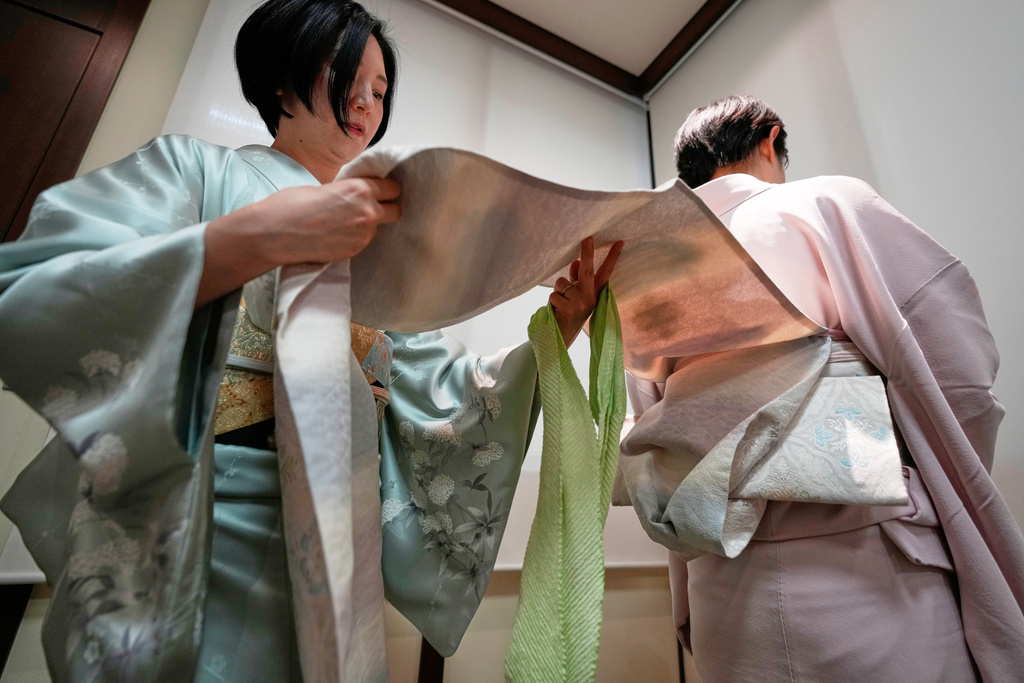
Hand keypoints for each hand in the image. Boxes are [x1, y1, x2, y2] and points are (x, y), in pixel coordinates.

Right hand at [196, 177, 400, 306]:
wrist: (274, 234)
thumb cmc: (291, 204)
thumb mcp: (325, 187)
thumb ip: (349, 191)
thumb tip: (357, 195)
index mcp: (360, 190)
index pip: (393, 189)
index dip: (386, 190)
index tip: (380, 191)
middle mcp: (367, 213)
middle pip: (396, 210)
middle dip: (387, 207)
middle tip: (372, 207)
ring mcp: (363, 235)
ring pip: (379, 227)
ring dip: (369, 224)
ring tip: (345, 222)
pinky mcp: (354, 251)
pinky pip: (364, 241)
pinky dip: (356, 237)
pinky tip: (337, 233)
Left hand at [550, 237, 622, 346]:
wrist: (564, 334)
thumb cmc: (569, 309)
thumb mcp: (576, 294)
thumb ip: (576, 279)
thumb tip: (575, 262)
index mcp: (594, 292)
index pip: (606, 272)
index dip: (613, 257)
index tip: (620, 242)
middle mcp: (590, 297)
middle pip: (587, 271)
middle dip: (587, 254)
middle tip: (587, 238)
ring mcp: (580, 304)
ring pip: (562, 283)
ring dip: (557, 290)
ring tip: (561, 301)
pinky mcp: (569, 310)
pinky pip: (554, 295)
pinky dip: (552, 300)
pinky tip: (557, 309)